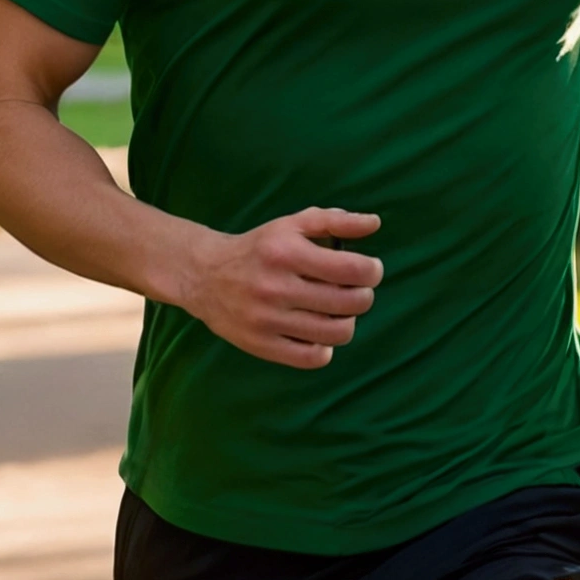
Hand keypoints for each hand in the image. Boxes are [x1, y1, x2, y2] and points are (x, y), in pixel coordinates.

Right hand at [180, 206, 382, 368]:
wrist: (205, 275)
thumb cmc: (259, 248)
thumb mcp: (292, 225)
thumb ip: (335, 221)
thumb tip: (374, 223)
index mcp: (286, 253)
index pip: (352, 269)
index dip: (372, 271)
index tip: (369, 270)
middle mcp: (277, 287)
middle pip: (351, 303)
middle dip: (363, 296)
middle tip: (355, 290)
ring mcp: (268, 320)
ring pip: (337, 333)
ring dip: (347, 322)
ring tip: (337, 311)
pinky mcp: (261, 345)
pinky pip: (313, 358)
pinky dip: (325, 347)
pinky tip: (318, 332)